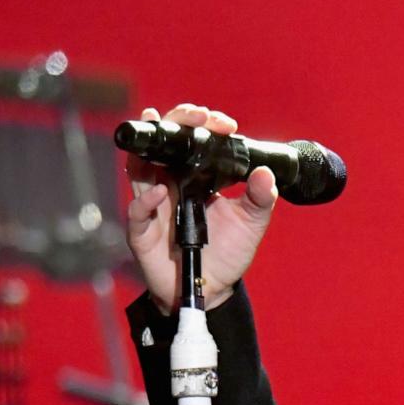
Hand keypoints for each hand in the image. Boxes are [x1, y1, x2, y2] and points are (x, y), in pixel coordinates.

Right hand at [124, 103, 277, 313]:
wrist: (213, 288)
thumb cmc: (228, 252)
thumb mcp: (251, 222)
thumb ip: (261, 199)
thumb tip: (266, 172)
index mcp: (194, 178)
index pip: (192, 141)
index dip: (201, 124)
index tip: (223, 123)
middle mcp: (170, 185)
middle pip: (162, 145)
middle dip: (175, 123)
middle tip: (196, 116)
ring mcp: (154, 206)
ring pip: (139, 169)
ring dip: (148, 150)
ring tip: (162, 130)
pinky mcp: (143, 232)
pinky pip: (137, 212)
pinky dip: (145, 200)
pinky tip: (160, 191)